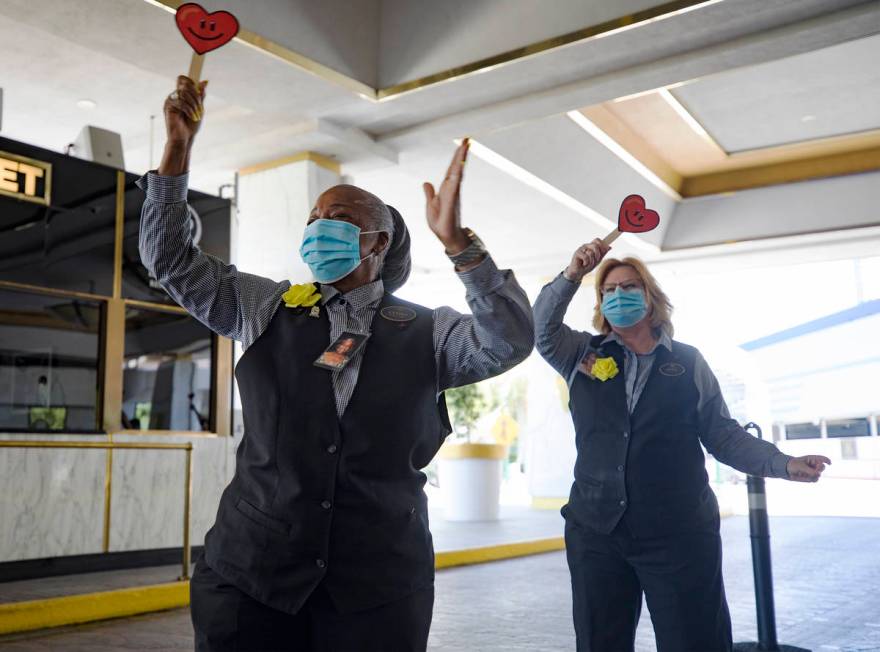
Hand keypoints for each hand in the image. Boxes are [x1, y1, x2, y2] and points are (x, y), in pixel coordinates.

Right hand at [164, 75, 206, 144]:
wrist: (185, 138)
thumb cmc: (191, 125)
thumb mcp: (200, 108)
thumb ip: (201, 95)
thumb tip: (204, 81)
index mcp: (181, 94)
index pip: (182, 79)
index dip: (190, 81)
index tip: (199, 92)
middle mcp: (175, 95)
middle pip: (186, 84)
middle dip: (196, 95)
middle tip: (200, 107)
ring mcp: (170, 100)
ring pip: (184, 92)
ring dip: (194, 103)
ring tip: (197, 114)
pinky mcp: (168, 106)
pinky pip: (181, 102)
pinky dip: (189, 110)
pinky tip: (192, 116)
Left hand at [423, 139, 470, 253]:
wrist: (447, 237)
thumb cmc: (440, 223)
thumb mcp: (430, 205)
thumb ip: (429, 193)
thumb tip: (426, 183)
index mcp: (447, 188)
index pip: (452, 169)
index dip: (456, 157)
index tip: (462, 144)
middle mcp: (452, 189)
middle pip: (456, 167)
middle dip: (461, 154)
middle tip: (467, 140)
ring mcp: (453, 194)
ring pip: (457, 173)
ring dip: (461, 160)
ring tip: (465, 147)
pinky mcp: (451, 202)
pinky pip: (454, 186)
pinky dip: (456, 176)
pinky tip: (459, 167)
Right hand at [564, 238, 610, 281]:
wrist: (578, 273)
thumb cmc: (587, 266)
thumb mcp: (597, 260)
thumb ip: (603, 253)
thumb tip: (610, 247)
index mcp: (590, 246)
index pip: (597, 240)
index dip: (602, 245)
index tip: (604, 252)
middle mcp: (586, 246)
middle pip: (595, 245)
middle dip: (598, 254)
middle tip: (596, 260)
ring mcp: (581, 249)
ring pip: (591, 252)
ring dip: (592, 261)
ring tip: (588, 264)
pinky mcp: (577, 253)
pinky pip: (586, 257)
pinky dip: (587, 263)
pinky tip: (584, 264)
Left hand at [786, 455, 830, 481]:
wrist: (786, 470)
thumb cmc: (793, 464)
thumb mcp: (800, 466)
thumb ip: (810, 470)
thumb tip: (818, 475)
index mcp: (812, 459)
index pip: (822, 458)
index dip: (827, 460)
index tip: (829, 463)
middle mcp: (814, 465)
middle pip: (822, 467)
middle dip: (818, 469)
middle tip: (810, 469)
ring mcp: (813, 472)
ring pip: (818, 475)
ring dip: (811, 475)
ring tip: (801, 473)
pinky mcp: (811, 477)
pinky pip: (815, 480)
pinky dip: (809, 479)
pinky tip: (802, 477)